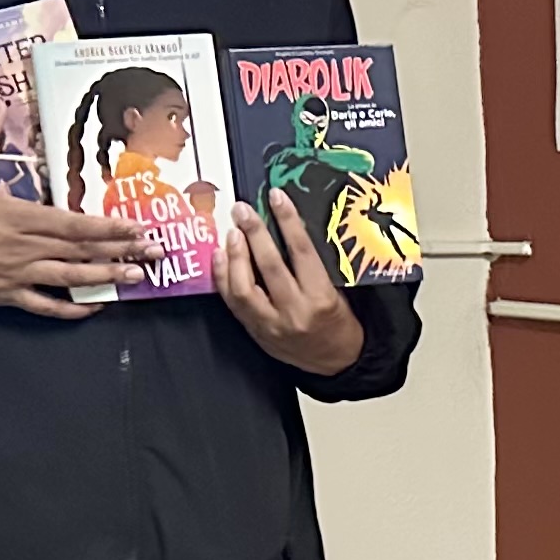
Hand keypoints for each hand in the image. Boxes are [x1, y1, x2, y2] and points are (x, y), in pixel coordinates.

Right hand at [0, 123, 151, 314]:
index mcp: (14, 215)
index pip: (72, 223)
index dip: (108, 226)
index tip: (136, 225)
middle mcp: (21, 247)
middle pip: (80, 251)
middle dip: (121, 251)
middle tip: (154, 252)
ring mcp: (14, 275)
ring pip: (69, 278)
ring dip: (105, 278)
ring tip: (135, 278)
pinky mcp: (3, 295)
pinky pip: (44, 306)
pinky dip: (71, 308)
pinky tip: (93, 306)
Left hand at [216, 191, 365, 375]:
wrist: (336, 362)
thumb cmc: (339, 322)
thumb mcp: (335, 290)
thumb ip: (310, 265)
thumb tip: (285, 226)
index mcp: (321, 298)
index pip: (302, 252)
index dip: (287, 221)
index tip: (277, 198)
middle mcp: (295, 312)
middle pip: (269, 266)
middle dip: (254, 233)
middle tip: (243, 211)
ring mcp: (272, 325)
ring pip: (244, 288)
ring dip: (235, 256)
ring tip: (232, 233)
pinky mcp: (256, 333)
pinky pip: (234, 303)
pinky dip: (224, 277)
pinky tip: (221, 257)